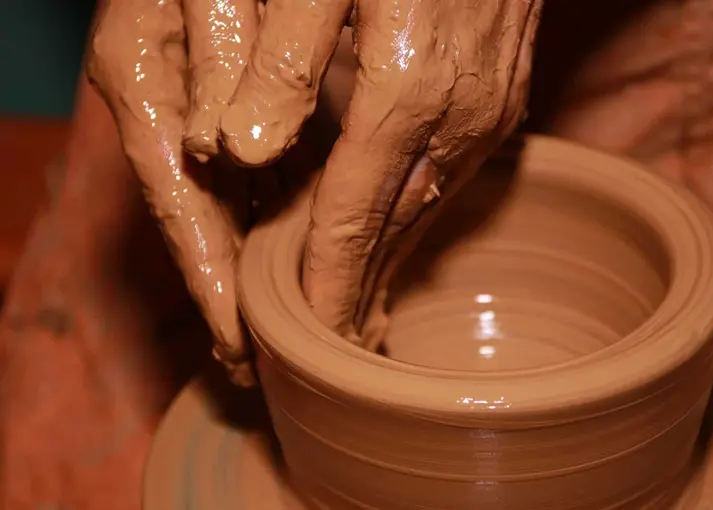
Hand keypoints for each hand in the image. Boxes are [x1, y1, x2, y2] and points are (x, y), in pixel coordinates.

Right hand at [87, 0, 262, 384]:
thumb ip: (217, 59)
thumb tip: (226, 150)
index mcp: (146, 83)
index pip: (180, 209)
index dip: (209, 282)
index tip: (238, 346)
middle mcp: (170, 106)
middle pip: (203, 223)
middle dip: (232, 295)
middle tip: (262, 363)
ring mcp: (199, 105)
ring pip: (232, 204)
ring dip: (258, 267)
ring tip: (291, 325)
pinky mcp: (234, 97)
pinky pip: (258, 170)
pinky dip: (278, 217)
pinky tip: (306, 249)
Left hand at [219, 0, 542, 343]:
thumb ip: (282, 60)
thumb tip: (244, 150)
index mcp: (404, 90)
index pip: (352, 219)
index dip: (327, 283)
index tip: (309, 336)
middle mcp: (459, 115)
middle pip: (397, 230)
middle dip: (360, 288)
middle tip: (332, 340)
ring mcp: (494, 110)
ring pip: (432, 209)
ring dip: (395, 260)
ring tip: (365, 303)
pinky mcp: (510, 97)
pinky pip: (460, 177)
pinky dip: (424, 215)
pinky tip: (405, 229)